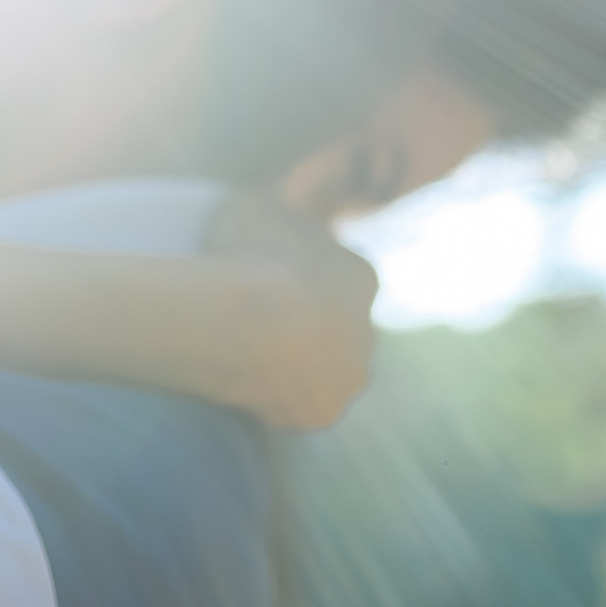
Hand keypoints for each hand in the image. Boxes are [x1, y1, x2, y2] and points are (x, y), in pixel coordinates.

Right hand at [200, 189, 378, 429]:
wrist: (237, 323)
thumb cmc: (246, 256)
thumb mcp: (261, 203)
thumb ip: (282, 202)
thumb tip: (286, 193)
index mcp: (361, 277)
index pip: (346, 281)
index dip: (309, 281)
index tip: (274, 283)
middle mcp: (368, 331)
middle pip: (344, 331)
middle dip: (315, 328)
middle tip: (265, 322)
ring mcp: (349, 377)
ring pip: (329, 372)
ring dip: (303, 367)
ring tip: (253, 354)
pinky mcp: (323, 413)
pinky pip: (300, 404)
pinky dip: (280, 398)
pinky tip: (248, 382)